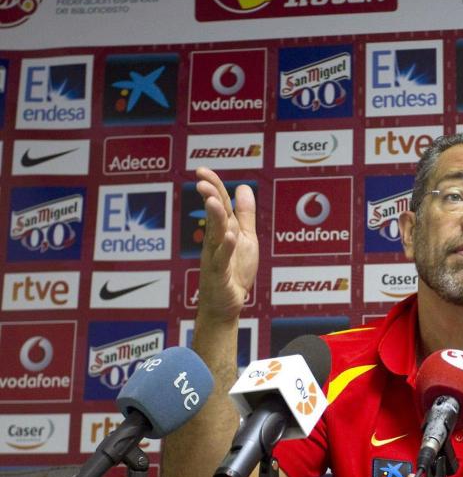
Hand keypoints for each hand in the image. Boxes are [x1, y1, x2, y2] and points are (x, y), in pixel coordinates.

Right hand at [195, 167, 258, 322]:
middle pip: (214, 215)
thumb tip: (243, 187)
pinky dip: (226, 247)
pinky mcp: (219, 275)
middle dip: (209, 197)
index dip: (212, 186)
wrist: (226, 305)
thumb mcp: (246, 238)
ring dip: (214, 217)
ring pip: (214, 234)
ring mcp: (215, 257)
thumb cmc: (234, 272)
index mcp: (222, 230)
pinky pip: (221, 260)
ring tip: (214, 201)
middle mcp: (215, 241)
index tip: (201, 170)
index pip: (218, 204)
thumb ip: (245, 215)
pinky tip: (229, 236)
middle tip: (201, 181)